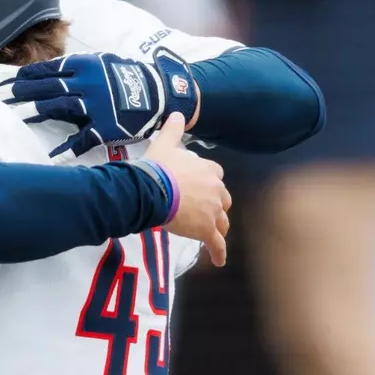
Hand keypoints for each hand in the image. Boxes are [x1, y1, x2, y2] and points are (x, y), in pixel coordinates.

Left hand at [3, 51, 198, 157]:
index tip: (3, 82)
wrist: (161, 92)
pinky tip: (48, 155)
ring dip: (34, 112)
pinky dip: (64, 149)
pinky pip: (80, 139)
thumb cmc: (127, 76)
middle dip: (20, 93)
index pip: (46, 70)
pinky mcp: (104, 126)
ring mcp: (95, 106)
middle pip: (46, 88)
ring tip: (14, 117)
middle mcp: (86, 84)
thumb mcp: (101, 62)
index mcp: (84, 67)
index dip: (23, 77)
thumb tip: (45, 71)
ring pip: (58, 108)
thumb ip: (75, 68)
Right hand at [143, 114, 229, 266]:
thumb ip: (172, 129)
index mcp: (209, 170)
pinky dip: (219, 253)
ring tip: (211, 234)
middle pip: (223, 200)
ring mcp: (213, 212)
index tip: (199, 186)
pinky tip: (220, 261)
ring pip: (221, 222)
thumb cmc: (158, 168)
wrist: (152, 190)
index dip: (208, 181)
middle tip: (204, 211)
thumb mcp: (164, 144)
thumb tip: (177, 113)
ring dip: (218, 227)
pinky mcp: (206, 230)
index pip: (215, 175)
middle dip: (216, 206)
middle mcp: (216, 190)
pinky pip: (216, 244)